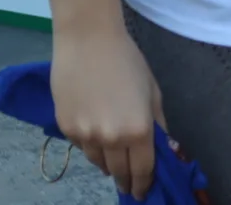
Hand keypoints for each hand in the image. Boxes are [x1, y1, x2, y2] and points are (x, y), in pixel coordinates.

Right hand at [51, 22, 165, 199]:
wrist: (88, 40)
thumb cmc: (127, 61)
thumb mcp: (152, 92)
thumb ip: (158, 125)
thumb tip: (165, 150)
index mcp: (139, 130)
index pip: (142, 170)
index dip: (143, 185)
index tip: (142, 193)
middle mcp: (112, 138)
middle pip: (118, 172)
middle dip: (125, 178)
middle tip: (128, 181)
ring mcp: (86, 135)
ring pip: (98, 162)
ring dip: (107, 162)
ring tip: (112, 153)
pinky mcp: (66, 128)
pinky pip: (81, 147)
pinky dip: (91, 145)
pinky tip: (95, 130)